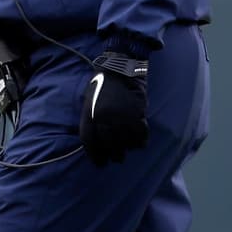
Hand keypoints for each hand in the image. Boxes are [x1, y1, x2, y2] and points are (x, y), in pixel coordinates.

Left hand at [79, 51, 148, 165]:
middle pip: (110, 146)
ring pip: (126, 143)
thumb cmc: (102, 85)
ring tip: (129, 148)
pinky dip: (141, 140)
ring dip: (128, 148)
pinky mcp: (137, 113)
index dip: (95, 157)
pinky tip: (140, 141)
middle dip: (114, 155)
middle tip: (117, 158)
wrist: (119, 68)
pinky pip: (140, 134)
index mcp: (91, 115)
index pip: (90, 143)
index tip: (101, 164)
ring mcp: (122, 116)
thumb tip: (97, 143)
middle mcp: (105, 118)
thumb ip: (92, 122)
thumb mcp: (89, 103)